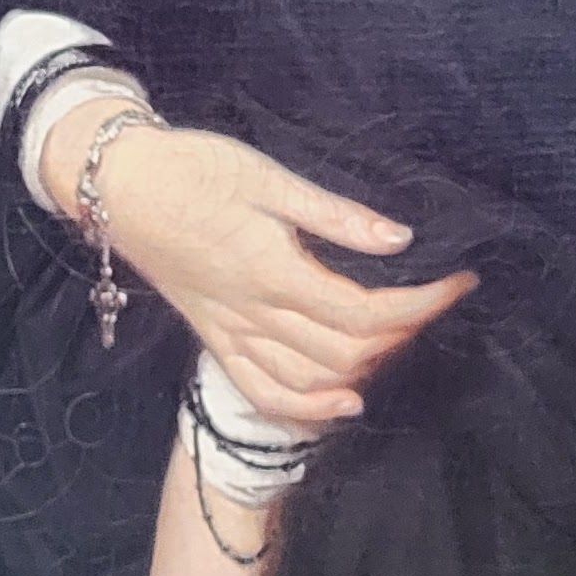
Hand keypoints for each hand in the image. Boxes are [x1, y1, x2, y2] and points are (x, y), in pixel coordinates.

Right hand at [44, 108, 477, 431]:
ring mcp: (231, 332)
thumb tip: (399, 240)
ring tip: (398, 335)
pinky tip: (342, 402)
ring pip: (309, 379)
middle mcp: (254, 314)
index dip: (420, 305)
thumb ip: (333, 217)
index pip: (365, 311)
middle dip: (403, 332)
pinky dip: (305, 407)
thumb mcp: (266, 177)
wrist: (117, 184)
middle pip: (346, 351)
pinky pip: (262, 391)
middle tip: (436, 298)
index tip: (458, 282)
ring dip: (363, 368)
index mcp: (273, 271)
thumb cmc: (191, 168)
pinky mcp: (214, 337)